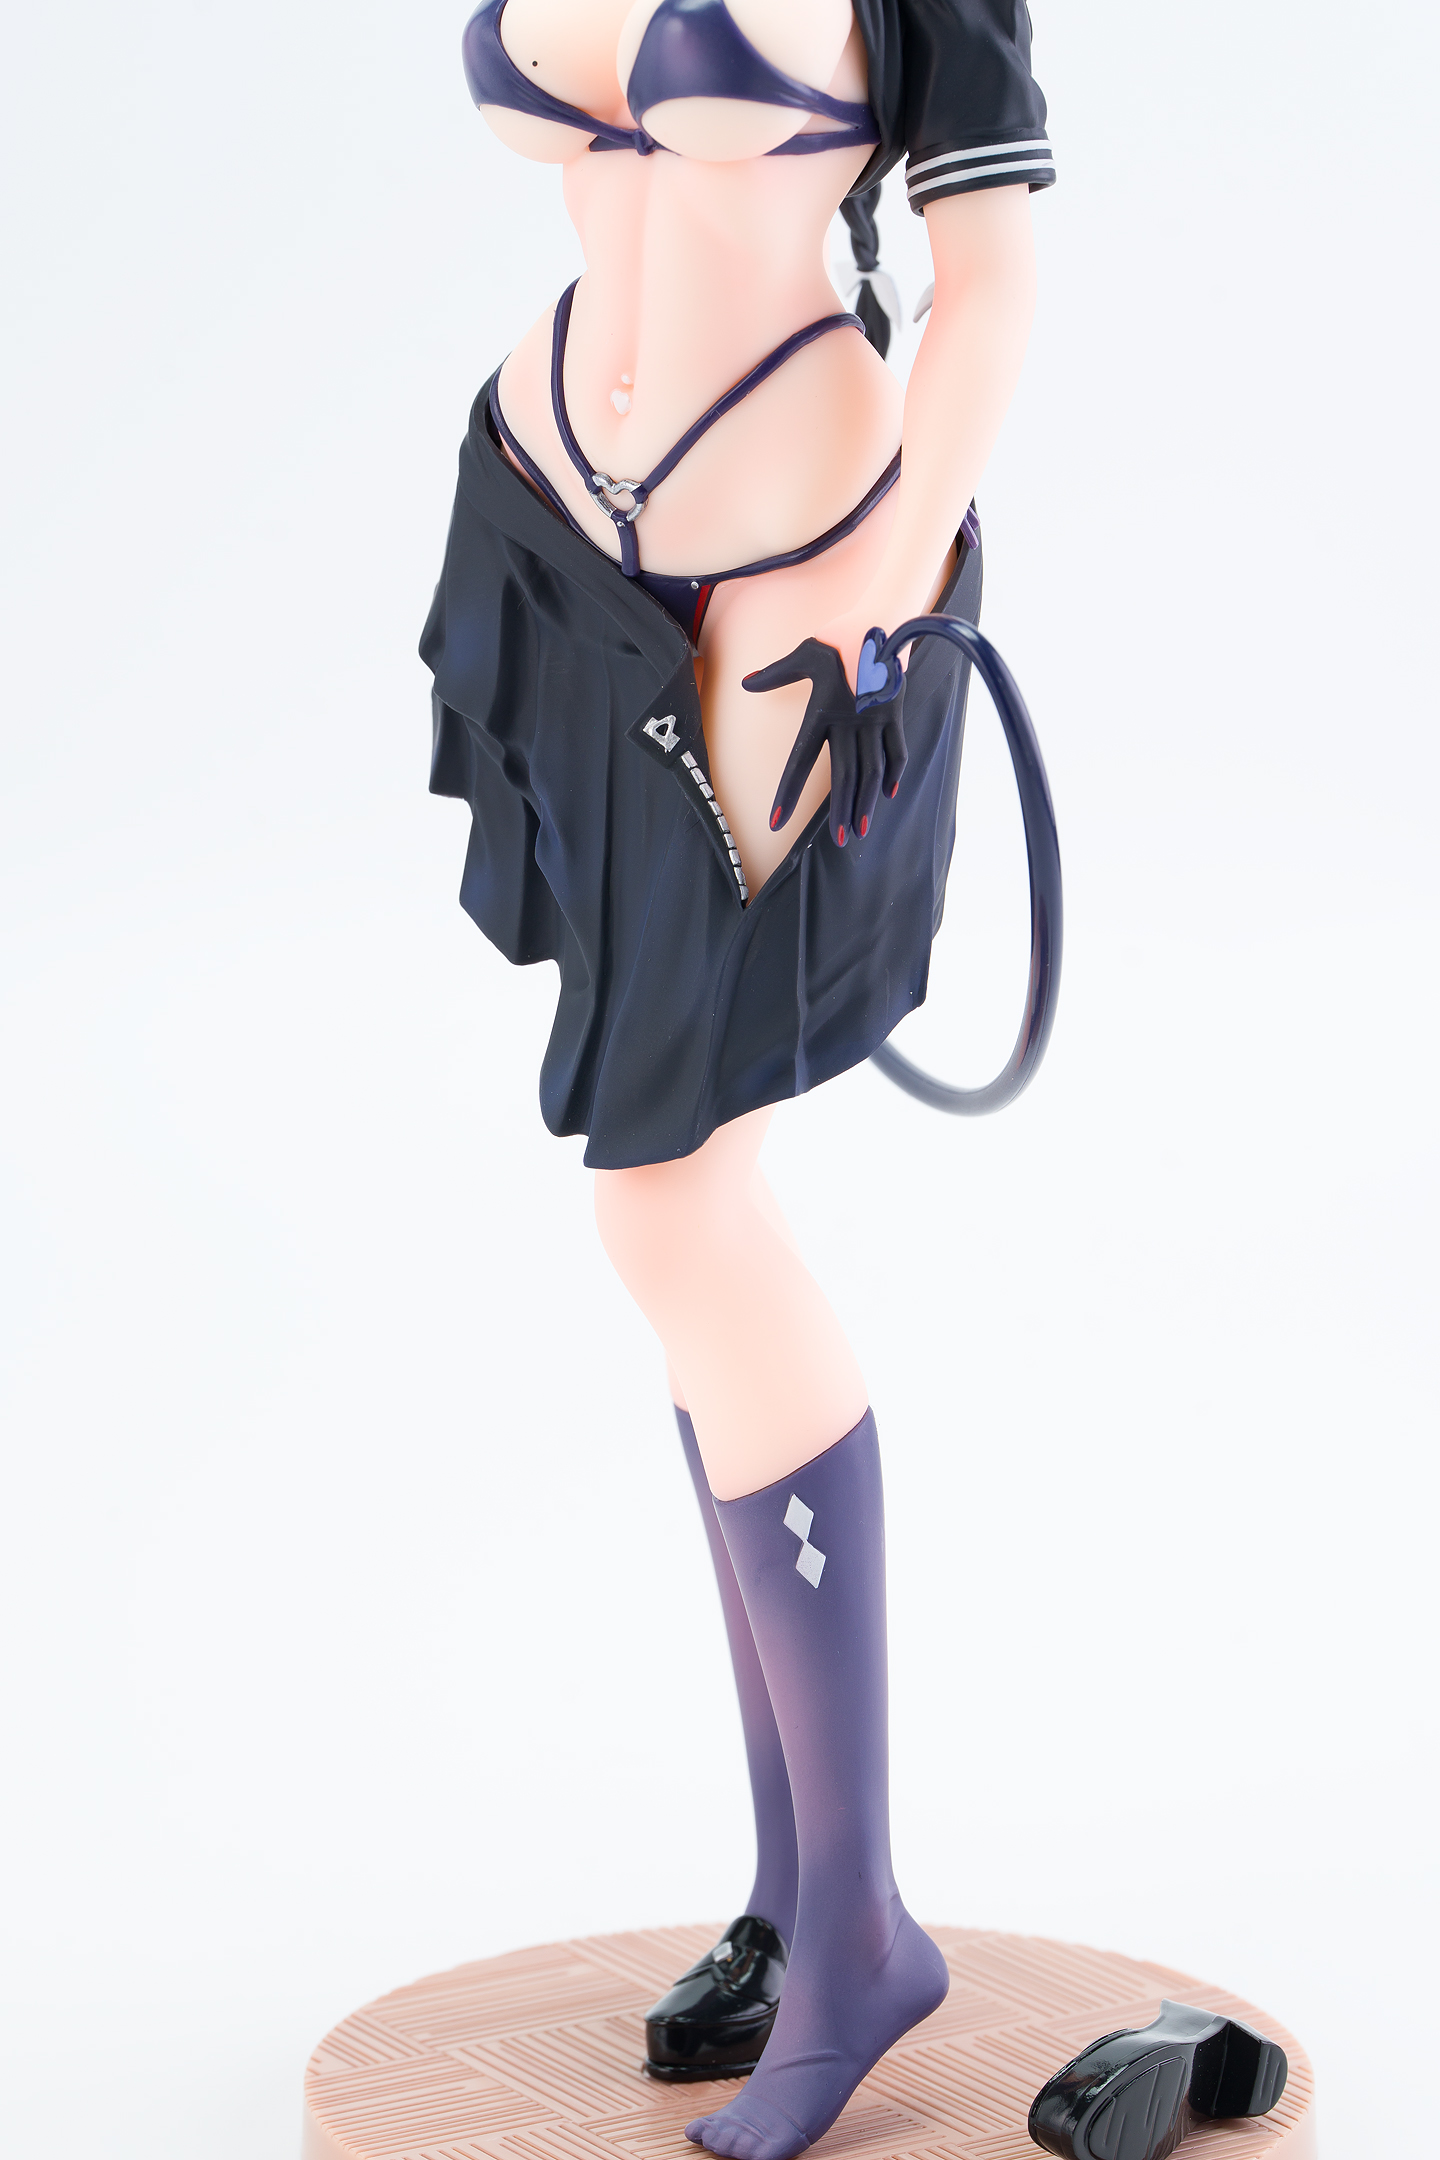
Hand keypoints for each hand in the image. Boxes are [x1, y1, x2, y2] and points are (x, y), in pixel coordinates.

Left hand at [742, 633, 906, 848]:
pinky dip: (894, 773)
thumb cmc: (838, 637)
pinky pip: (896, 749)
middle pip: (844, 774)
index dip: (787, 792)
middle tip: (840, 841)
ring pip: (871, 769)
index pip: (800, 761)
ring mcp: (875, 719)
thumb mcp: (803, 653)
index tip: (775, 821)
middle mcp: (849, 721)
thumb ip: (775, 674)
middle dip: (841, 810)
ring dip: (866, 802)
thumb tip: (745, 684)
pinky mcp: (894, 713)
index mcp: (822, 711)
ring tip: (862, 830)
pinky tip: (888, 795)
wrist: (882, 617)